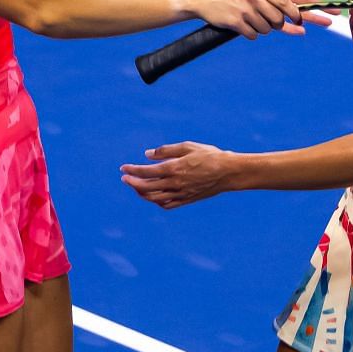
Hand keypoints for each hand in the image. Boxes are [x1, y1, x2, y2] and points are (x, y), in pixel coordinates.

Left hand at [121, 142, 237, 208]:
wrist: (228, 172)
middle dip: (133, 182)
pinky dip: (157, 202)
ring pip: (155, 198)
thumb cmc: (209, 155)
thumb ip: (166, 151)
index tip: (124, 168)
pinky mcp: (187, 200)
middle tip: (125, 178)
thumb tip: (147, 155)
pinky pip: (167, 205)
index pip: (146, 172)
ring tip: (136, 187)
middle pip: (147, 187)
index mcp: (174, 168)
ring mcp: (181, 194)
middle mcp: (175, 183)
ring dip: (142, 193)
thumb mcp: (187, 146)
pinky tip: (153, 196)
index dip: (132, 170)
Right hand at [181, 0, 313, 37]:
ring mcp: (244, 10)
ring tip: (251, 22)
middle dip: (276, 25)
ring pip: (265, 29)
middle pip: (277, 19)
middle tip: (270, 24)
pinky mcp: (236, 22)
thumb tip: (288, 13)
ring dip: (261, 29)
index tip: (299, 21)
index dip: (295, 14)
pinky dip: (249, 34)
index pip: (285, 2)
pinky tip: (242, 26)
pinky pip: (252, 35)